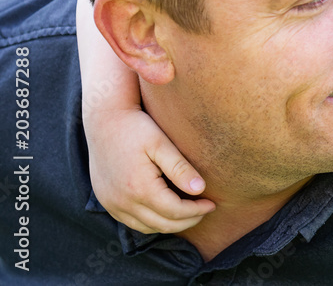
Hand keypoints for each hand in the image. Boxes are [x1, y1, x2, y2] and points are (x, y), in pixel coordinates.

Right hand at [87, 108, 215, 233]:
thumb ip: (180, 168)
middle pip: (162, 224)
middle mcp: (122, 202)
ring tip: (189, 212)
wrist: (104, 120)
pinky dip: (151, 222)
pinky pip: (132, 222)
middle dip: (187, 220)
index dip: (196, 211)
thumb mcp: (161, 143)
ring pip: (146, 227)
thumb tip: (200, 189)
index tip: (212, 204)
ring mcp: (111, 204)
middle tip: (205, 210)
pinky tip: (166, 211)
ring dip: (170, 224)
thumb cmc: (136, 127)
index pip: (175, 211)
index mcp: (139, 188)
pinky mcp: (106, 201)